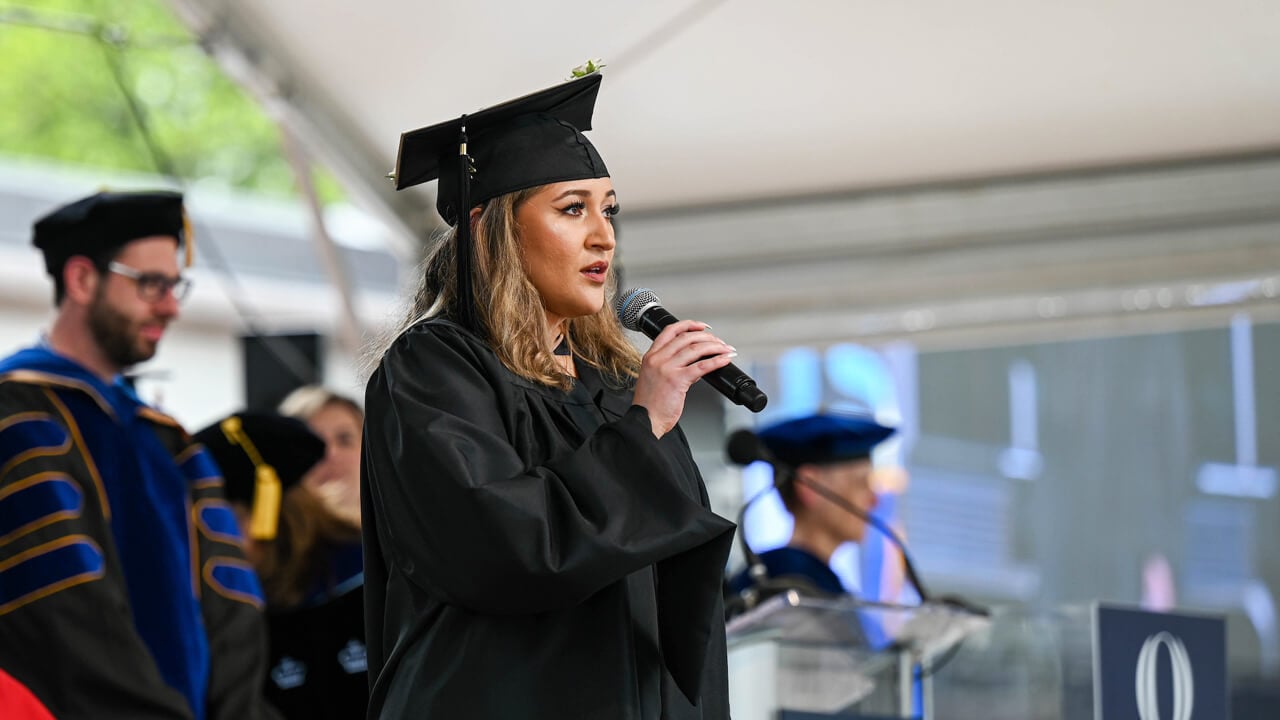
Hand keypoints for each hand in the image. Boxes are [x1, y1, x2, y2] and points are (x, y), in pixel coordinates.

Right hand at [631, 320, 735, 437]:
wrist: (645, 420)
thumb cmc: (650, 404)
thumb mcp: (655, 378)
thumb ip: (671, 367)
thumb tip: (694, 362)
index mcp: (650, 356)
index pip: (670, 331)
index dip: (688, 325)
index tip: (701, 326)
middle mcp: (657, 359)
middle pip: (686, 338)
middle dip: (707, 337)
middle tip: (718, 342)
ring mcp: (666, 368)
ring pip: (695, 349)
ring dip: (715, 347)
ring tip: (725, 349)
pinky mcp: (677, 380)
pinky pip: (701, 366)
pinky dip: (716, 361)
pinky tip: (724, 359)